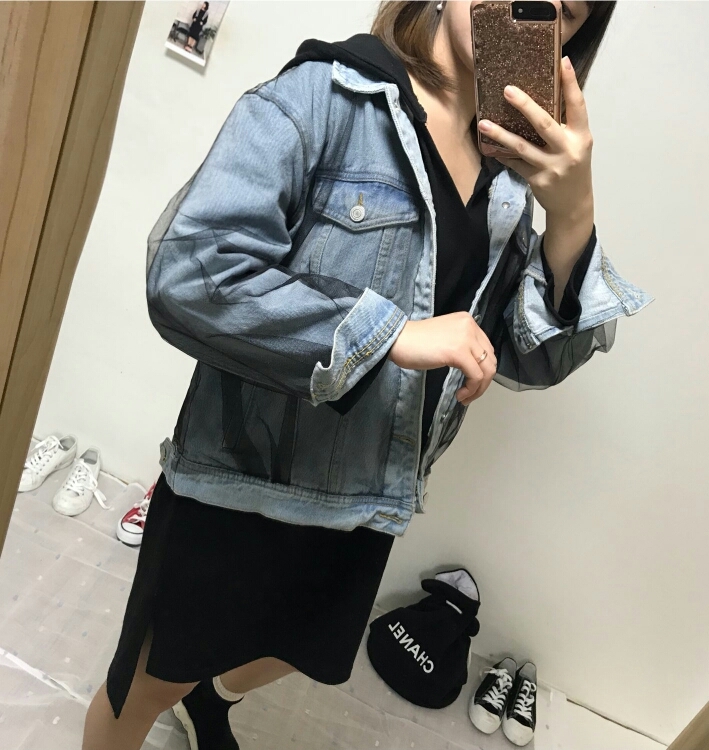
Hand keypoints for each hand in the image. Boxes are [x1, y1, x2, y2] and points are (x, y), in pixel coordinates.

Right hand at [389, 313, 497, 405]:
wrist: (397, 340)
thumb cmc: (414, 342)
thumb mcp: (445, 338)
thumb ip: (461, 345)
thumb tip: (474, 367)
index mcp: (467, 321)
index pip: (487, 348)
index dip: (483, 369)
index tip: (472, 382)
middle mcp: (470, 326)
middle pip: (490, 359)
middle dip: (484, 381)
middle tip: (470, 393)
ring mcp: (466, 338)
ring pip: (487, 369)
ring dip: (478, 388)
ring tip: (466, 397)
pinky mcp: (459, 352)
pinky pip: (476, 376)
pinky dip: (471, 389)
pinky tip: (460, 395)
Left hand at [477, 56, 593, 223]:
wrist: (574, 204)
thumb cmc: (573, 167)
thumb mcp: (577, 144)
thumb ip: (565, 125)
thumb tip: (543, 96)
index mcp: (582, 136)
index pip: (578, 105)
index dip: (571, 83)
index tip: (562, 61)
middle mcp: (568, 150)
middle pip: (544, 124)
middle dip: (525, 106)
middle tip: (507, 90)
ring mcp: (551, 167)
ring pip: (522, 147)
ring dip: (501, 134)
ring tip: (484, 124)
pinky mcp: (537, 180)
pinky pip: (515, 163)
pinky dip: (502, 154)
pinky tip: (489, 147)